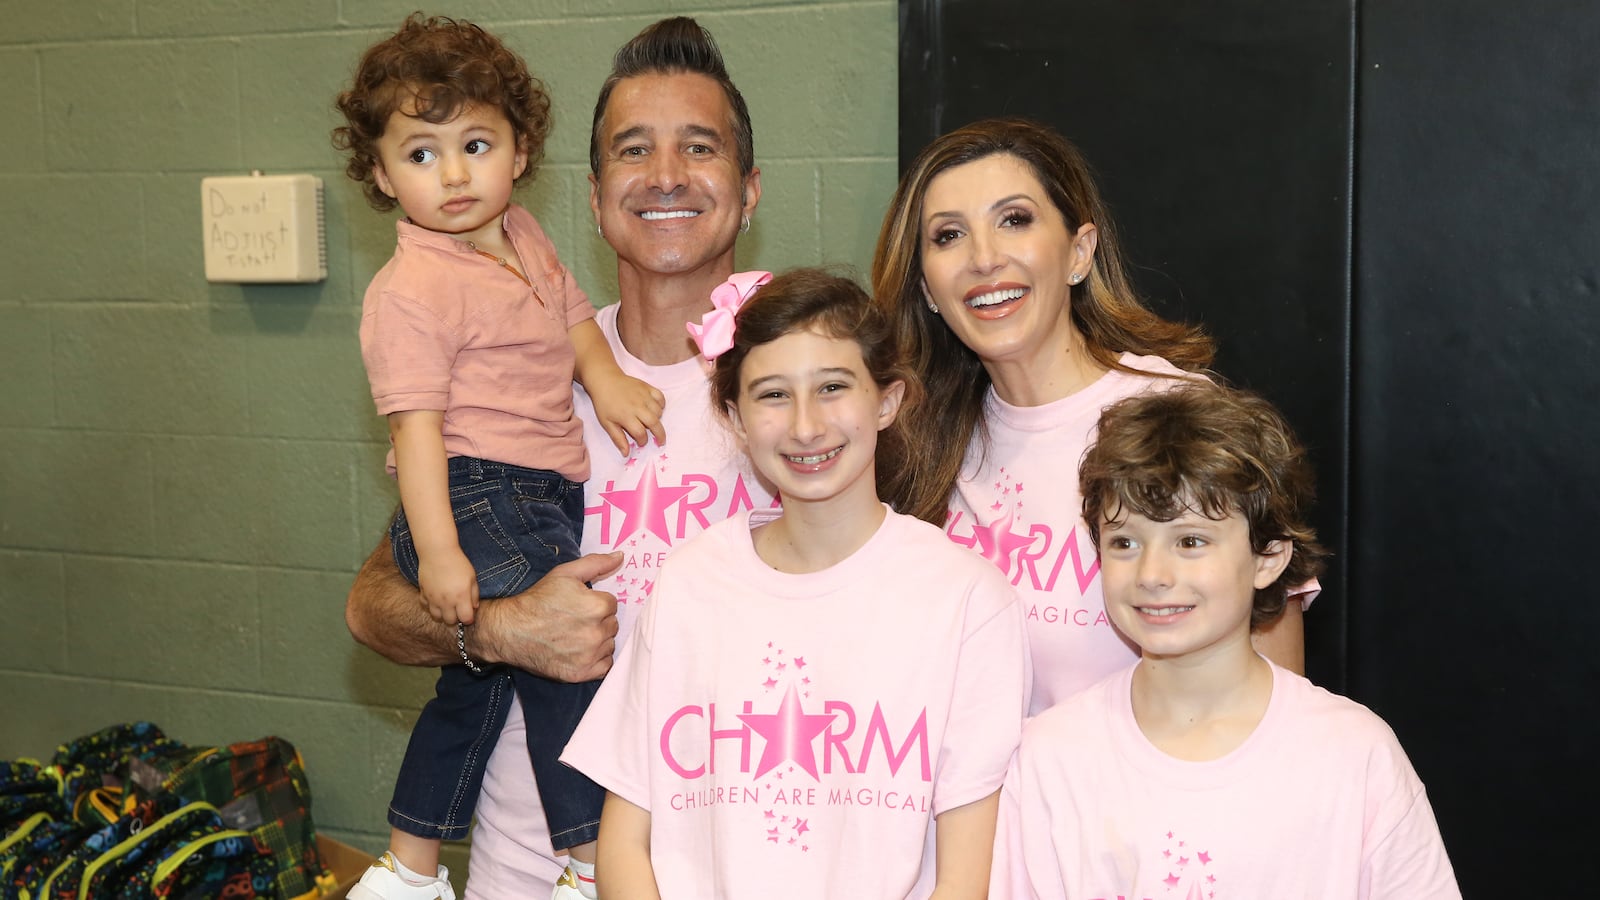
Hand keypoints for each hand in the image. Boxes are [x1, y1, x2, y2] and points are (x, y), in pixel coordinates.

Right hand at [418, 546, 479, 624]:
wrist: (437, 552)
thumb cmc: (458, 563)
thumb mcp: (472, 577)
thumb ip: (474, 594)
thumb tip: (474, 607)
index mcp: (461, 597)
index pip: (466, 619)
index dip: (469, 618)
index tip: (469, 612)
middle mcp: (446, 601)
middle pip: (450, 621)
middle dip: (456, 617)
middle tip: (458, 608)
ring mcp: (433, 599)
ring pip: (437, 617)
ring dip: (443, 613)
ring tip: (447, 604)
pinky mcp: (423, 594)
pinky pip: (426, 607)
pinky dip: (431, 605)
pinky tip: (436, 598)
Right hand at [475, 551, 623, 681]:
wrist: (510, 631)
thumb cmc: (537, 600)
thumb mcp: (564, 574)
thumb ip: (596, 563)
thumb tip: (621, 556)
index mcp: (597, 607)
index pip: (612, 604)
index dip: (596, 603)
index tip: (579, 606)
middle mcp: (597, 633)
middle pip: (612, 625)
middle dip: (598, 621)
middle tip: (575, 621)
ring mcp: (589, 655)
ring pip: (609, 645)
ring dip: (598, 641)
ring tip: (575, 636)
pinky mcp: (581, 673)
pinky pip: (605, 666)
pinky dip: (597, 660)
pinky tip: (580, 652)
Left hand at [588, 371, 665, 454]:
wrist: (605, 380)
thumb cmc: (604, 403)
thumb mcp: (607, 423)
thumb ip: (618, 438)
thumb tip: (626, 454)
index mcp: (626, 416)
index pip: (640, 433)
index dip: (643, 441)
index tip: (641, 443)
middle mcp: (637, 406)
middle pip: (654, 424)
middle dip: (660, 435)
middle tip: (661, 442)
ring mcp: (644, 396)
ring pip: (658, 412)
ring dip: (658, 420)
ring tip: (653, 423)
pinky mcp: (647, 387)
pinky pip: (661, 398)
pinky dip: (661, 405)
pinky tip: (656, 409)